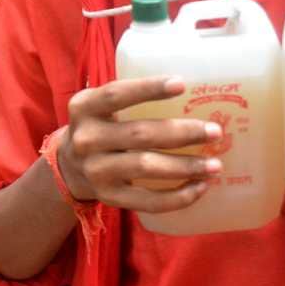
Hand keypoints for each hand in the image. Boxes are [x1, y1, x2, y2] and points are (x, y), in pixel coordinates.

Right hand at [58, 76, 222, 210]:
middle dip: (182, 133)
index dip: (148, 89)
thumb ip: (128, 96)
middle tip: (215, 131)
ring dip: (185, 166)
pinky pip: (147, 201)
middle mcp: (86, 139)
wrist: (69, 167)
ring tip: (215, 164)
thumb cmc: (98, 126)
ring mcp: (96, 171)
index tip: (181, 84)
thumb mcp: (98, 105)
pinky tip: (200, 187)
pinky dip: (177, 197)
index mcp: (84, 107)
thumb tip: (189, 89)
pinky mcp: (109, 198)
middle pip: (140, 134)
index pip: (116, 95)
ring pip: (146, 167)